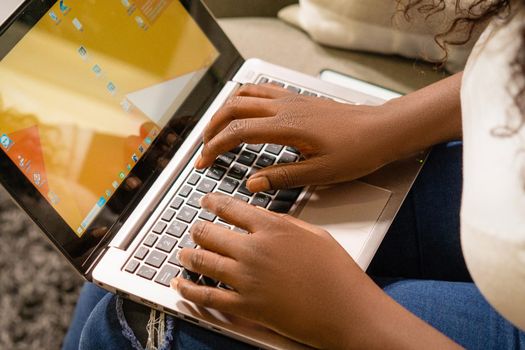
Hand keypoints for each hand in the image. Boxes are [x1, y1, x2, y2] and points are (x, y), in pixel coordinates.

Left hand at [171, 193, 381, 348]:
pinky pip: (207, 297)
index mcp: (271, 228)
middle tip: (194, 228)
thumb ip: (285, 223)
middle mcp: (253, 251)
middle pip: (210, 233)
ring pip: (203, 262)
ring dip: (188, 256)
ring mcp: (247, 279)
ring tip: (183, 253)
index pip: (231, 208)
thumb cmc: (337, 273)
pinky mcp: (245, 306)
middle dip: (197, 229)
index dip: (213, 202)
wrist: (346, 311)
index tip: (205, 201)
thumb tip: (266, 218)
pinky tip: (180, 284)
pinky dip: (189, 290)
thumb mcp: (315, 234)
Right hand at [196, 84, 399, 192]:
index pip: (238, 132)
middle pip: (234, 108)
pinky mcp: (298, 99)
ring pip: (245, 94)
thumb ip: (282, 177)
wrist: (382, 130)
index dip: (215, 147)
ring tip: (216, 128)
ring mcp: (291, 99)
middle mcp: (284, 108)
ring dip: (225, 110)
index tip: (204, 161)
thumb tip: (252, 183)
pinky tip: (244, 111)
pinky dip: (243, 99)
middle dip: (212, 127)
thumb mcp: (320, 172)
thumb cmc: (358, 150)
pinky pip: (262, 91)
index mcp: (286, 127)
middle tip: (204, 148)